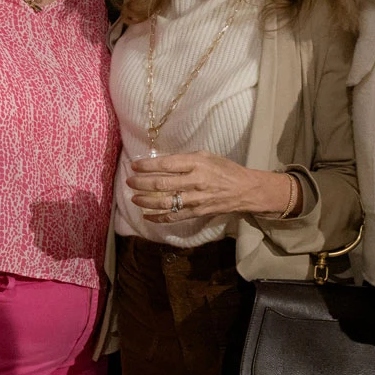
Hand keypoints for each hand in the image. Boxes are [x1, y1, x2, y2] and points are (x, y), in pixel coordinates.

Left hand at [126, 150, 294, 222]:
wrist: (245, 189)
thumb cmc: (224, 169)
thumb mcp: (206, 156)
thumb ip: (184, 159)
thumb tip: (160, 162)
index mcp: (197, 163)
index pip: (166, 164)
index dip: (147, 166)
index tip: (134, 166)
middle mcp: (195, 181)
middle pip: (162, 184)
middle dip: (141, 183)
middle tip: (129, 182)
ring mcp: (196, 199)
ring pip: (165, 202)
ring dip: (146, 201)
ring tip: (134, 198)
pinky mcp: (197, 212)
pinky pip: (174, 217)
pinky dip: (158, 217)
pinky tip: (147, 216)